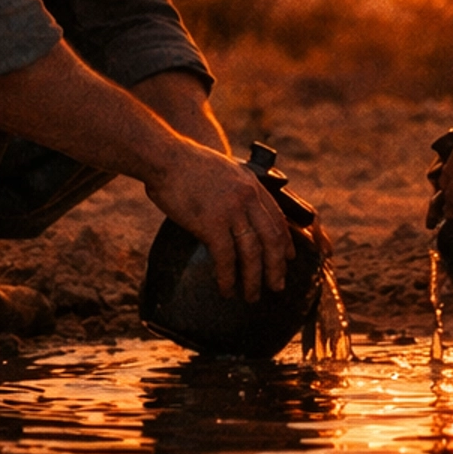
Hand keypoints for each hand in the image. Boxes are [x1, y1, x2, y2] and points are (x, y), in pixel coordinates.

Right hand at [145, 140, 291, 300]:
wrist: (165, 157)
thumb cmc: (185, 163)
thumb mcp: (223, 170)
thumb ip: (234, 188)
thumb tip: (234, 210)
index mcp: (251, 184)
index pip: (277, 217)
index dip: (284, 241)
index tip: (287, 258)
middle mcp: (247, 198)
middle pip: (271, 239)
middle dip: (276, 267)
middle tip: (277, 287)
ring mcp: (231, 211)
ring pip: (252, 253)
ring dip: (253, 279)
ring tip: (252, 296)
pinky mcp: (211, 223)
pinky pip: (226, 257)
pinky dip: (228, 277)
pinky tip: (226, 290)